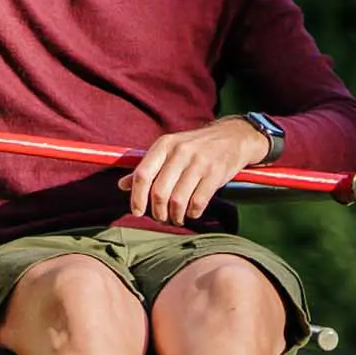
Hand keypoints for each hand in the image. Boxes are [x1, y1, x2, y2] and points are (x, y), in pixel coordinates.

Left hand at [122, 117, 274, 225]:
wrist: (233, 137)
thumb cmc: (195, 146)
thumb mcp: (169, 149)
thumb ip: (147, 167)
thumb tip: (122, 185)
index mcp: (164, 145)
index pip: (143, 174)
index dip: (137, 197)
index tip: (137, 212)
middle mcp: (180, 152)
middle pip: (159, 192)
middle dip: (157, 212)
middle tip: (161, 217)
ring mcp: (199, 163)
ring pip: (178, 200)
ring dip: (175, 216)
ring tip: (176, 218)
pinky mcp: (216, 174)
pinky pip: (198, 202)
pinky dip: (192, 213)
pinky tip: (192, 212)